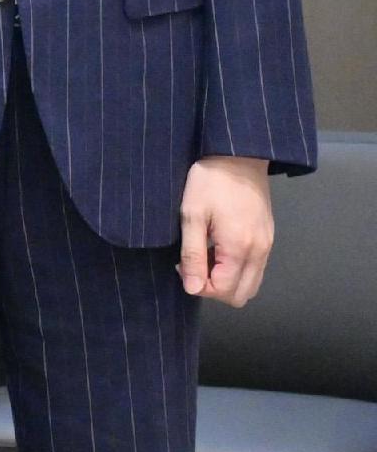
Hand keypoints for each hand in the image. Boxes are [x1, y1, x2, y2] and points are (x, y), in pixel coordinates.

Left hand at [180, 156, 275, 306]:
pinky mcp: (269, 238)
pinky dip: (237, 269)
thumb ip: (192, 255)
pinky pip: (256, 269)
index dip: (200, 286)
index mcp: (240, 248)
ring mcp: (267, 246)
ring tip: (205, 255)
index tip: (183, 266)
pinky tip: (219, 248)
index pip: (224, 291)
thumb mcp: (191, 216)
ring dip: (227, 280)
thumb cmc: (210, 183)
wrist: (239, 156)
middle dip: (215, 288)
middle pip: (241, 295)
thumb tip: (193, 288)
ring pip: (251, 284)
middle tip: (194, 264)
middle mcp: (260, 252)